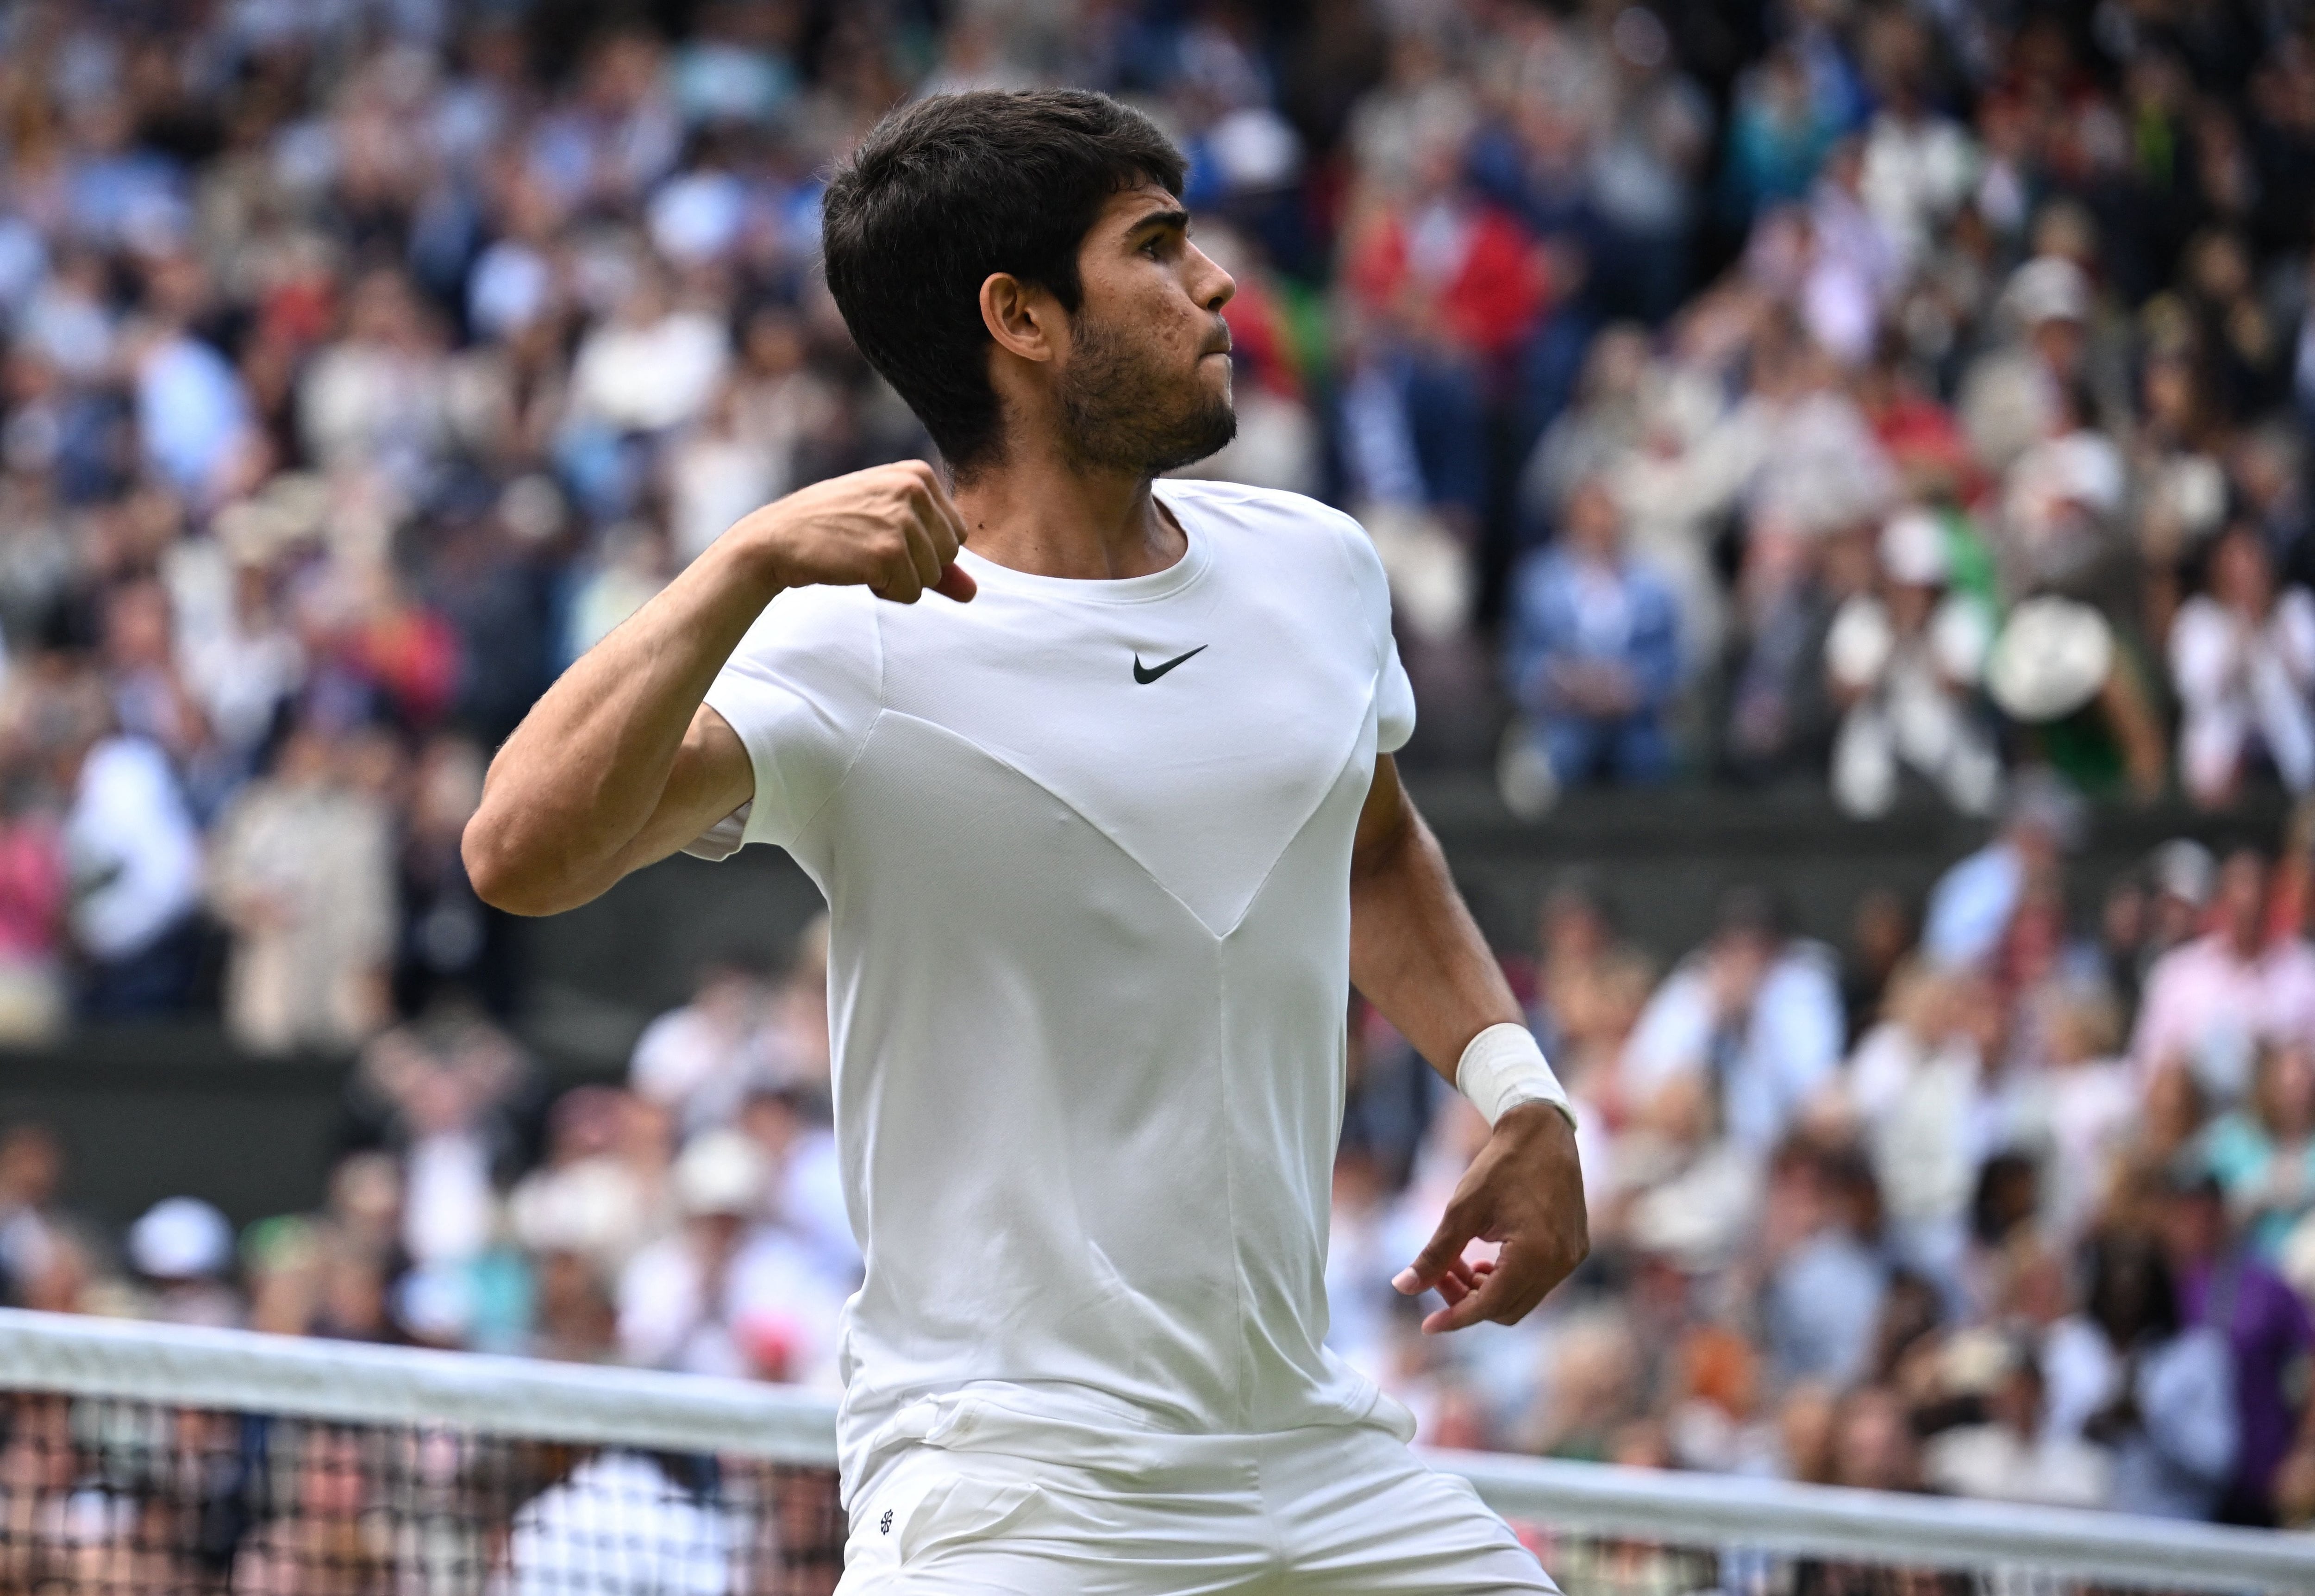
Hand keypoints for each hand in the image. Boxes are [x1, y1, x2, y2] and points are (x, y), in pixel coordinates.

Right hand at [735, 460, 976, 604]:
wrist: (778, 538)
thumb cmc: (832, 529)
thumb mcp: (887, 526)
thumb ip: (934, 556)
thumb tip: (972, 593)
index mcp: (918, 474)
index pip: (956, 533)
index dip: (923, 548)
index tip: (883, 535)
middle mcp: (914, 489)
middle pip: (949, 555)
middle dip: (915, 565)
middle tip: (870, 548)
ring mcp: (902, 520)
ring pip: (932, 577)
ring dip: (898, 580)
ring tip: (860, 556)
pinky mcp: (888, 553)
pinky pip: (911, 593)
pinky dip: (885, 593)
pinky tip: (856, 570)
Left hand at [1393, 1102, 1587, 1332]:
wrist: (1541, 1133)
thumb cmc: (1500, 1166)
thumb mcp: (1461, 1210)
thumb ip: (1435, 1254)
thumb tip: (1403, 1288)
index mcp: (1534, 1254)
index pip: (1489, 1305)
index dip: (1455, 1317)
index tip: (1428, 1325)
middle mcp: (1560, 1263)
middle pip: (1506, 1309)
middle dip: (1468, 1301)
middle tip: (1439, 1276)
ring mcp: (1571, 1258)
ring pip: (1522, 1298)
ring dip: (1486, 1291)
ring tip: (1458, 1264)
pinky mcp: (1575, 1249)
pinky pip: (1537, 1282)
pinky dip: (1507, 1280)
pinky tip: (1484, 1260)